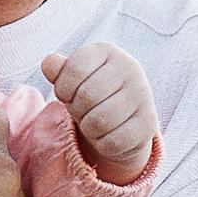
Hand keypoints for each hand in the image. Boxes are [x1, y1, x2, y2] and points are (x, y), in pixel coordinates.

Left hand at [40, 43, 158, 182]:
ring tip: (94, 123)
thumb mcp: (71, 80)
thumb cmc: (90, 95)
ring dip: (89, 129)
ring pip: (99, 121)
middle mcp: (131, 68)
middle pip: (87, 96)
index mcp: (107, 52)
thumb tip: (49, 63)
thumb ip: (58, 70)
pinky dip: (103, 144)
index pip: (75, 69)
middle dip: (77, 110)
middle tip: (83, 111)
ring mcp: (143, 96)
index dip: (63, 88)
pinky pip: (113, 141)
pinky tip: (108, 135)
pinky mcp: (149, 124)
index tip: (68, 94)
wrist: (121, 122)